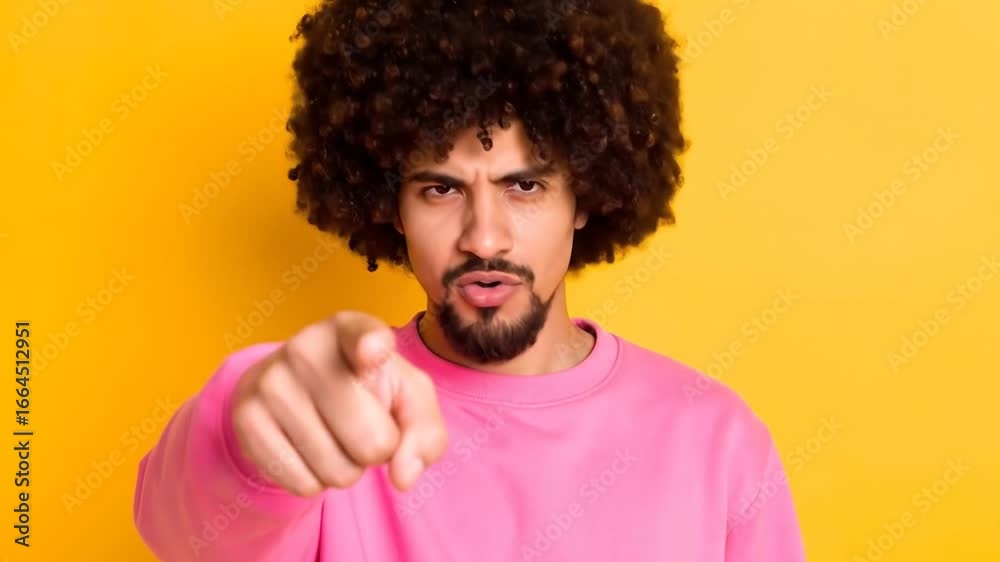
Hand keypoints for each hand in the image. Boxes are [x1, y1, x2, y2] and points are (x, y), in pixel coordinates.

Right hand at [229, 310, 448, 495]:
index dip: (372, 347)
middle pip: (371, 441)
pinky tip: (308, 450)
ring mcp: (271, 382)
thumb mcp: (407, 397)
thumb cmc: (365, 390)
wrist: (294, 390)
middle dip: (378, 450)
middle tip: (362, 427)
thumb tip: (403, 476)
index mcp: (351, 328)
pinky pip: (303, 484)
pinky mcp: (246, 420)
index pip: (365, 336)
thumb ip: (424, 432)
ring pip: (337, 470)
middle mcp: (307, 348)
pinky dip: (315, 481)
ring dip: (347, 469)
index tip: (373, 351)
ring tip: (334, 436)